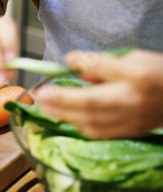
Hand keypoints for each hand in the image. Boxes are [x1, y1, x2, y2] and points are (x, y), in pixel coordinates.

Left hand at [35, 49, 162, 138]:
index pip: (95, 84)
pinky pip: (101, 134)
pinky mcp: (131, 132)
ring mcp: (132, 122)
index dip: (67, 90)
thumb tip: (70, 62)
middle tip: (39, 99)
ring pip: (93, 124)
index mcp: (135, 80)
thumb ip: (100, 62)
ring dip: (66, 118)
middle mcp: (132, 104)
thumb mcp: (132, 57)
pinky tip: (68, 120)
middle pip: (90, 108)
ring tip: (46, 109)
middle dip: (60, 105)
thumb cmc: (157, 72)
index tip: (46, 87)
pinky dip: (82, 127)